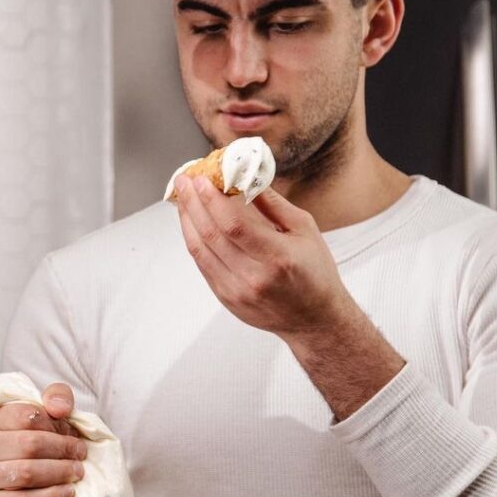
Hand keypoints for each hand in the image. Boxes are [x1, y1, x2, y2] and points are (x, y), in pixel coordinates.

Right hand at [0, 382, 87, 496]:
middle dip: (63, 450)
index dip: (56, 426)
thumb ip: (57, 397)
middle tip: (80, 457)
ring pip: (27, 472)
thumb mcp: (44, 415)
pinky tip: (65, 494)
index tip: (74, 436)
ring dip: (59, 473)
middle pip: (30, 444)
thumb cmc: (29, 447)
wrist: (9, 489)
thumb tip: (60, 407)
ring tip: (76, 473)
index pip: (28, 416)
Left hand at [174, 175, 357, 340]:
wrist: (314, 319)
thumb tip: (245, 177)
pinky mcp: (225, 299)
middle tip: (183, 180)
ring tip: (182, 198)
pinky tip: (191, 223)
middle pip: (211, 235)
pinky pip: (202, 265)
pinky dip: (194, 240)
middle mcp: (254, 276)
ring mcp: (236, 291)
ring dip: (187, 220)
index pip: (234, 224)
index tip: (201, 179)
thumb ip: (273, 204)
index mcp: (278, 257)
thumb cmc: (314, 273)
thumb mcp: (305, 230)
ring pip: (200, 250)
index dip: (212, 200)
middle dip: (193, 204)